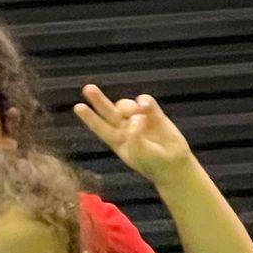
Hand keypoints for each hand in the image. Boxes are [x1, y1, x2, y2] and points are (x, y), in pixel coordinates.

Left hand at [73, 84, 194, 183]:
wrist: (173, 164)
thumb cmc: (152, 163)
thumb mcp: (139, 154)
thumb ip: (135, 135)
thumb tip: (138, 115)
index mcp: (116, 140)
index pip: (99, 126)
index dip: (89, 117)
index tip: (78, 107)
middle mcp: (124, 127)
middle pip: (108, 110)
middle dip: (98, 99)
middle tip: (88, 88)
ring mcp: (138, 119)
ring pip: (126, 104)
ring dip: (129, 107)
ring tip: (140, 116)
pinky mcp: (153, 113)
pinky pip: (145, 100)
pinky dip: (144, 101)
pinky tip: (145, 106)